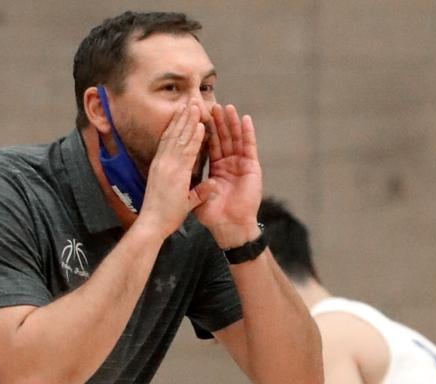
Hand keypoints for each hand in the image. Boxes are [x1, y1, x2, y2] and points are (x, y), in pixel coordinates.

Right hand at [137, 102, 206, 238]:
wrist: (152, 225)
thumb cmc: (161, 215)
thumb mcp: (177, 197)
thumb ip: (192, 190)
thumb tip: (205, 184)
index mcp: (161, 167)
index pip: (169, 142)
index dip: (177, 126)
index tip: (183, 113)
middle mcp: (162, 163)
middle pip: (174, 135)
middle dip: (183, 118)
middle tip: (189, 101)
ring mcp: (167, 166)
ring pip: (179, 138)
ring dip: (189, 121)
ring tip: (195, 105)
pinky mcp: (173, 173)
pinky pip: (186, 152)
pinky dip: (193, 138)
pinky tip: (200, 126)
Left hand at [191, 103, 262, 246]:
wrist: (229, 228)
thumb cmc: (213, 216)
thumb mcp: (195, 198)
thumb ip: (192, 183)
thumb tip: (183, 173)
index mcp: (214, 170)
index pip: (206, 146)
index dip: (201, 132)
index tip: (194, 117)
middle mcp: (227, 165)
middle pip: (220, 138)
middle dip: (215, 122)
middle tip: (209, 104)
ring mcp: (240, 165)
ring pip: (234, 139)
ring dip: (231, 122)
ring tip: (226, 106)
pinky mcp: (252, 167)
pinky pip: (249, 147)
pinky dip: (248, 133)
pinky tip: (245, 119)